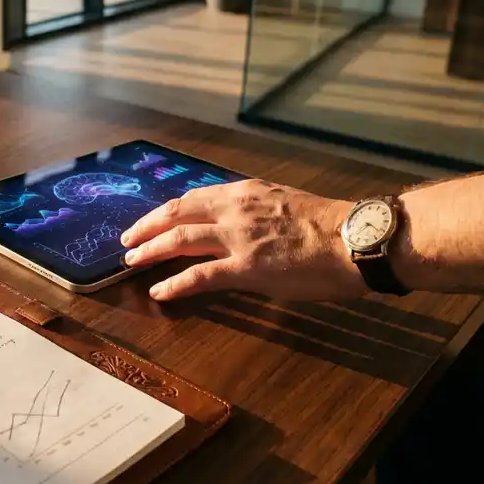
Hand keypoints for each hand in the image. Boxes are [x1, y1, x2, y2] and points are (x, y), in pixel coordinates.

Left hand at [120, 179, 366, 301]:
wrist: (356, 239)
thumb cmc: (329, 225)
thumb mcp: (284, 201)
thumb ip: (255, 210)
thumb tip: (236, 222)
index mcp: (245, 192)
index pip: (193, 198)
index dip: (167, 211)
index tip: (151, 219)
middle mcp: (235, 210)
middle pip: (177, 214)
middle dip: (147, 227)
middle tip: (127, 239)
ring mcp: (238, 239)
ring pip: (180, 241)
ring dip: (150, 250)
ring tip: (131, 261)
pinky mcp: (246, 269)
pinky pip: (200, 276)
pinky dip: (174, 283)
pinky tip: (159, 291)